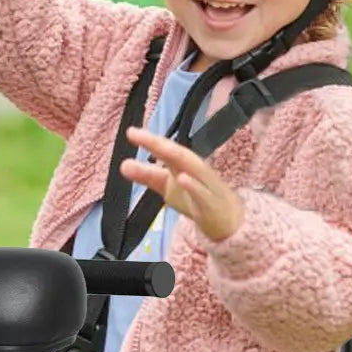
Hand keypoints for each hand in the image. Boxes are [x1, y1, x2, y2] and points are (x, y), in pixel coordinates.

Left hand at [120, 127, 243, 240]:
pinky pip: (204, 194)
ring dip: (179, 159)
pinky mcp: (212, 204)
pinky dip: (195, 186)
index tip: (130, 132)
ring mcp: (206, 186)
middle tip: (136, 134)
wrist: (229, 219)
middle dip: (158, 143)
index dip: (149, 140)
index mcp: (183, 163)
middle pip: (178, 154)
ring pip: (195, 170)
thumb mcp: (167, 186)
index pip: (166, 149)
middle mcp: (195, 169)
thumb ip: (147, 175)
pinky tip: (183, 179)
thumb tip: (123, 165)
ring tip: (160, 148)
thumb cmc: (195, 196)